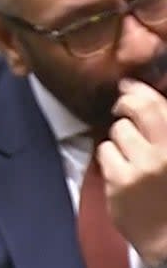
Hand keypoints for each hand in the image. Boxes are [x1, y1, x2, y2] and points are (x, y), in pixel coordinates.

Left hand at [97, 78, 166, 267]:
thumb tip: (143, 96)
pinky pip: (105, 151)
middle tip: (122, 107)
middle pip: (139, 108)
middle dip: (126, 103)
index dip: (141, 90)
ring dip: (120, 137)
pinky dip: (110, 157)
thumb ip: (163, 130)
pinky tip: (120, 168)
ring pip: (118, 131)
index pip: (160, 105)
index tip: (129, 86)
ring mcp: (145, 166)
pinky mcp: (122, 181)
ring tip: (129, 153)